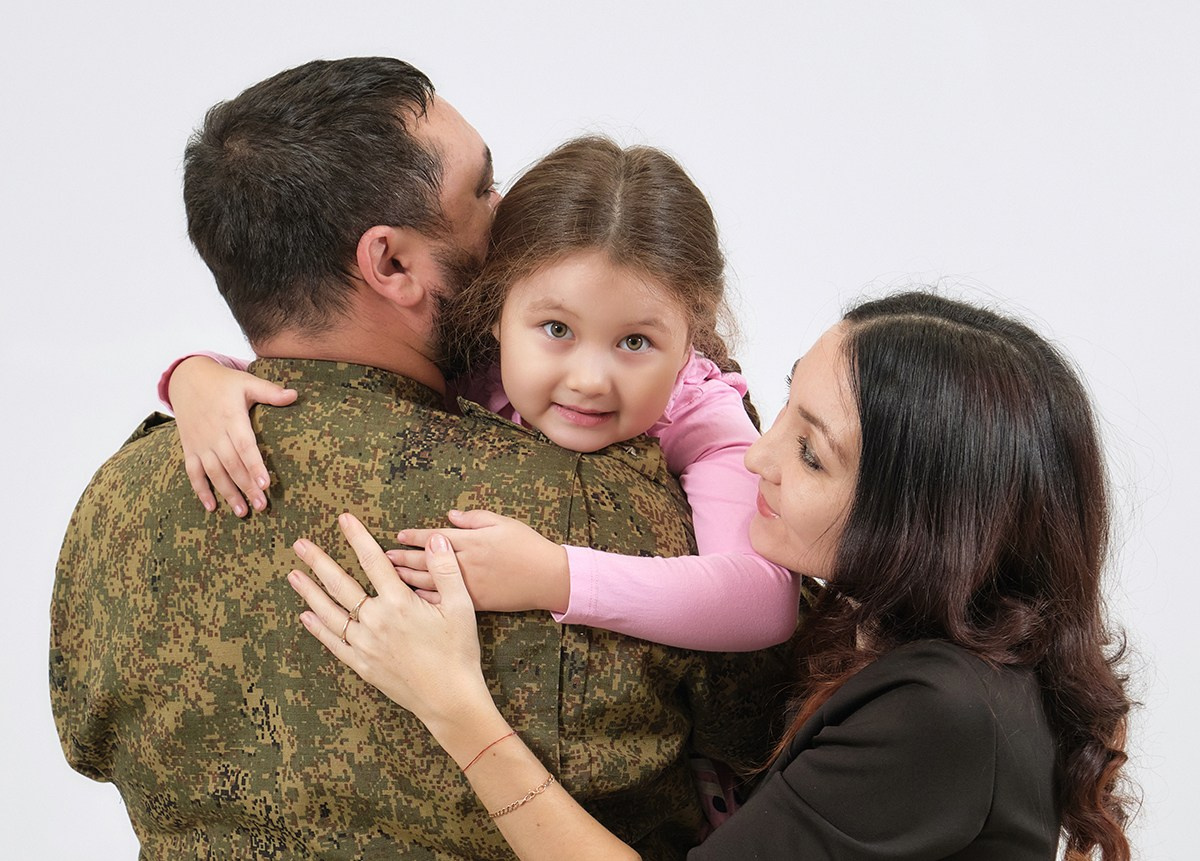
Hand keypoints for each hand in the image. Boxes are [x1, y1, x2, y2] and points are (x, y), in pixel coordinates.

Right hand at [169, 356, 296, 515]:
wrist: (187, 379)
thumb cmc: (223, 383)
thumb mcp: (247, 382)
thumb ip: (270, 392)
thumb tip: (295, 395)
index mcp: (231, 418)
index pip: (244, 446)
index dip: (254, 465)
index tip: (265, 484)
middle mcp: (214, 433)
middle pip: (232, 465)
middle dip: (246, 487)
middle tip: (262, 506)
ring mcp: (200, 443)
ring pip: (213, 472)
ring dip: (227, 493)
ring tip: (242, 512)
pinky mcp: (190, 448)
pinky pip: (192, 472)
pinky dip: (200, 490)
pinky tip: (211, 507)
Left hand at [289, 513, 496, 733]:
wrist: (450, 700)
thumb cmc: (458, 652)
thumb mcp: (461, 607)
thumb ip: (445, 570)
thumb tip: (435, 539)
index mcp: (399, 604)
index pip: (373, 561)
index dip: (357, 537)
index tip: (343, 519)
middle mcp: (376, 621)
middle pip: (341, 585)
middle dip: (319, 561)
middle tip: (300, 545)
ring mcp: (365, 645)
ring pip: (330, 613)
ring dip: (310, 593)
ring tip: (293, 575)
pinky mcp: (362, 665)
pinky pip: (334, 643)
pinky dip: (319, 629)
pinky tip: (307, 616)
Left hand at [390, 509, 569, 613]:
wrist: (548, 578)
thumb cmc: (528, 547)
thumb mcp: (503, 523)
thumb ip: (475, 518)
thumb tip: (451, 516)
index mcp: (469, 543)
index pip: (433, 539)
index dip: (414, 537)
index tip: (398, 536)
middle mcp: (464, 565)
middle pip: (424, 562)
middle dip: (401, 559)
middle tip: (383, 558)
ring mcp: (467, 587)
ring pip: (429, 584)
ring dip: (406, 579)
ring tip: (388, 578)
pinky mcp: (474, 604)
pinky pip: (443, 604)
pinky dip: (424, 602)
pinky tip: (410, 602)